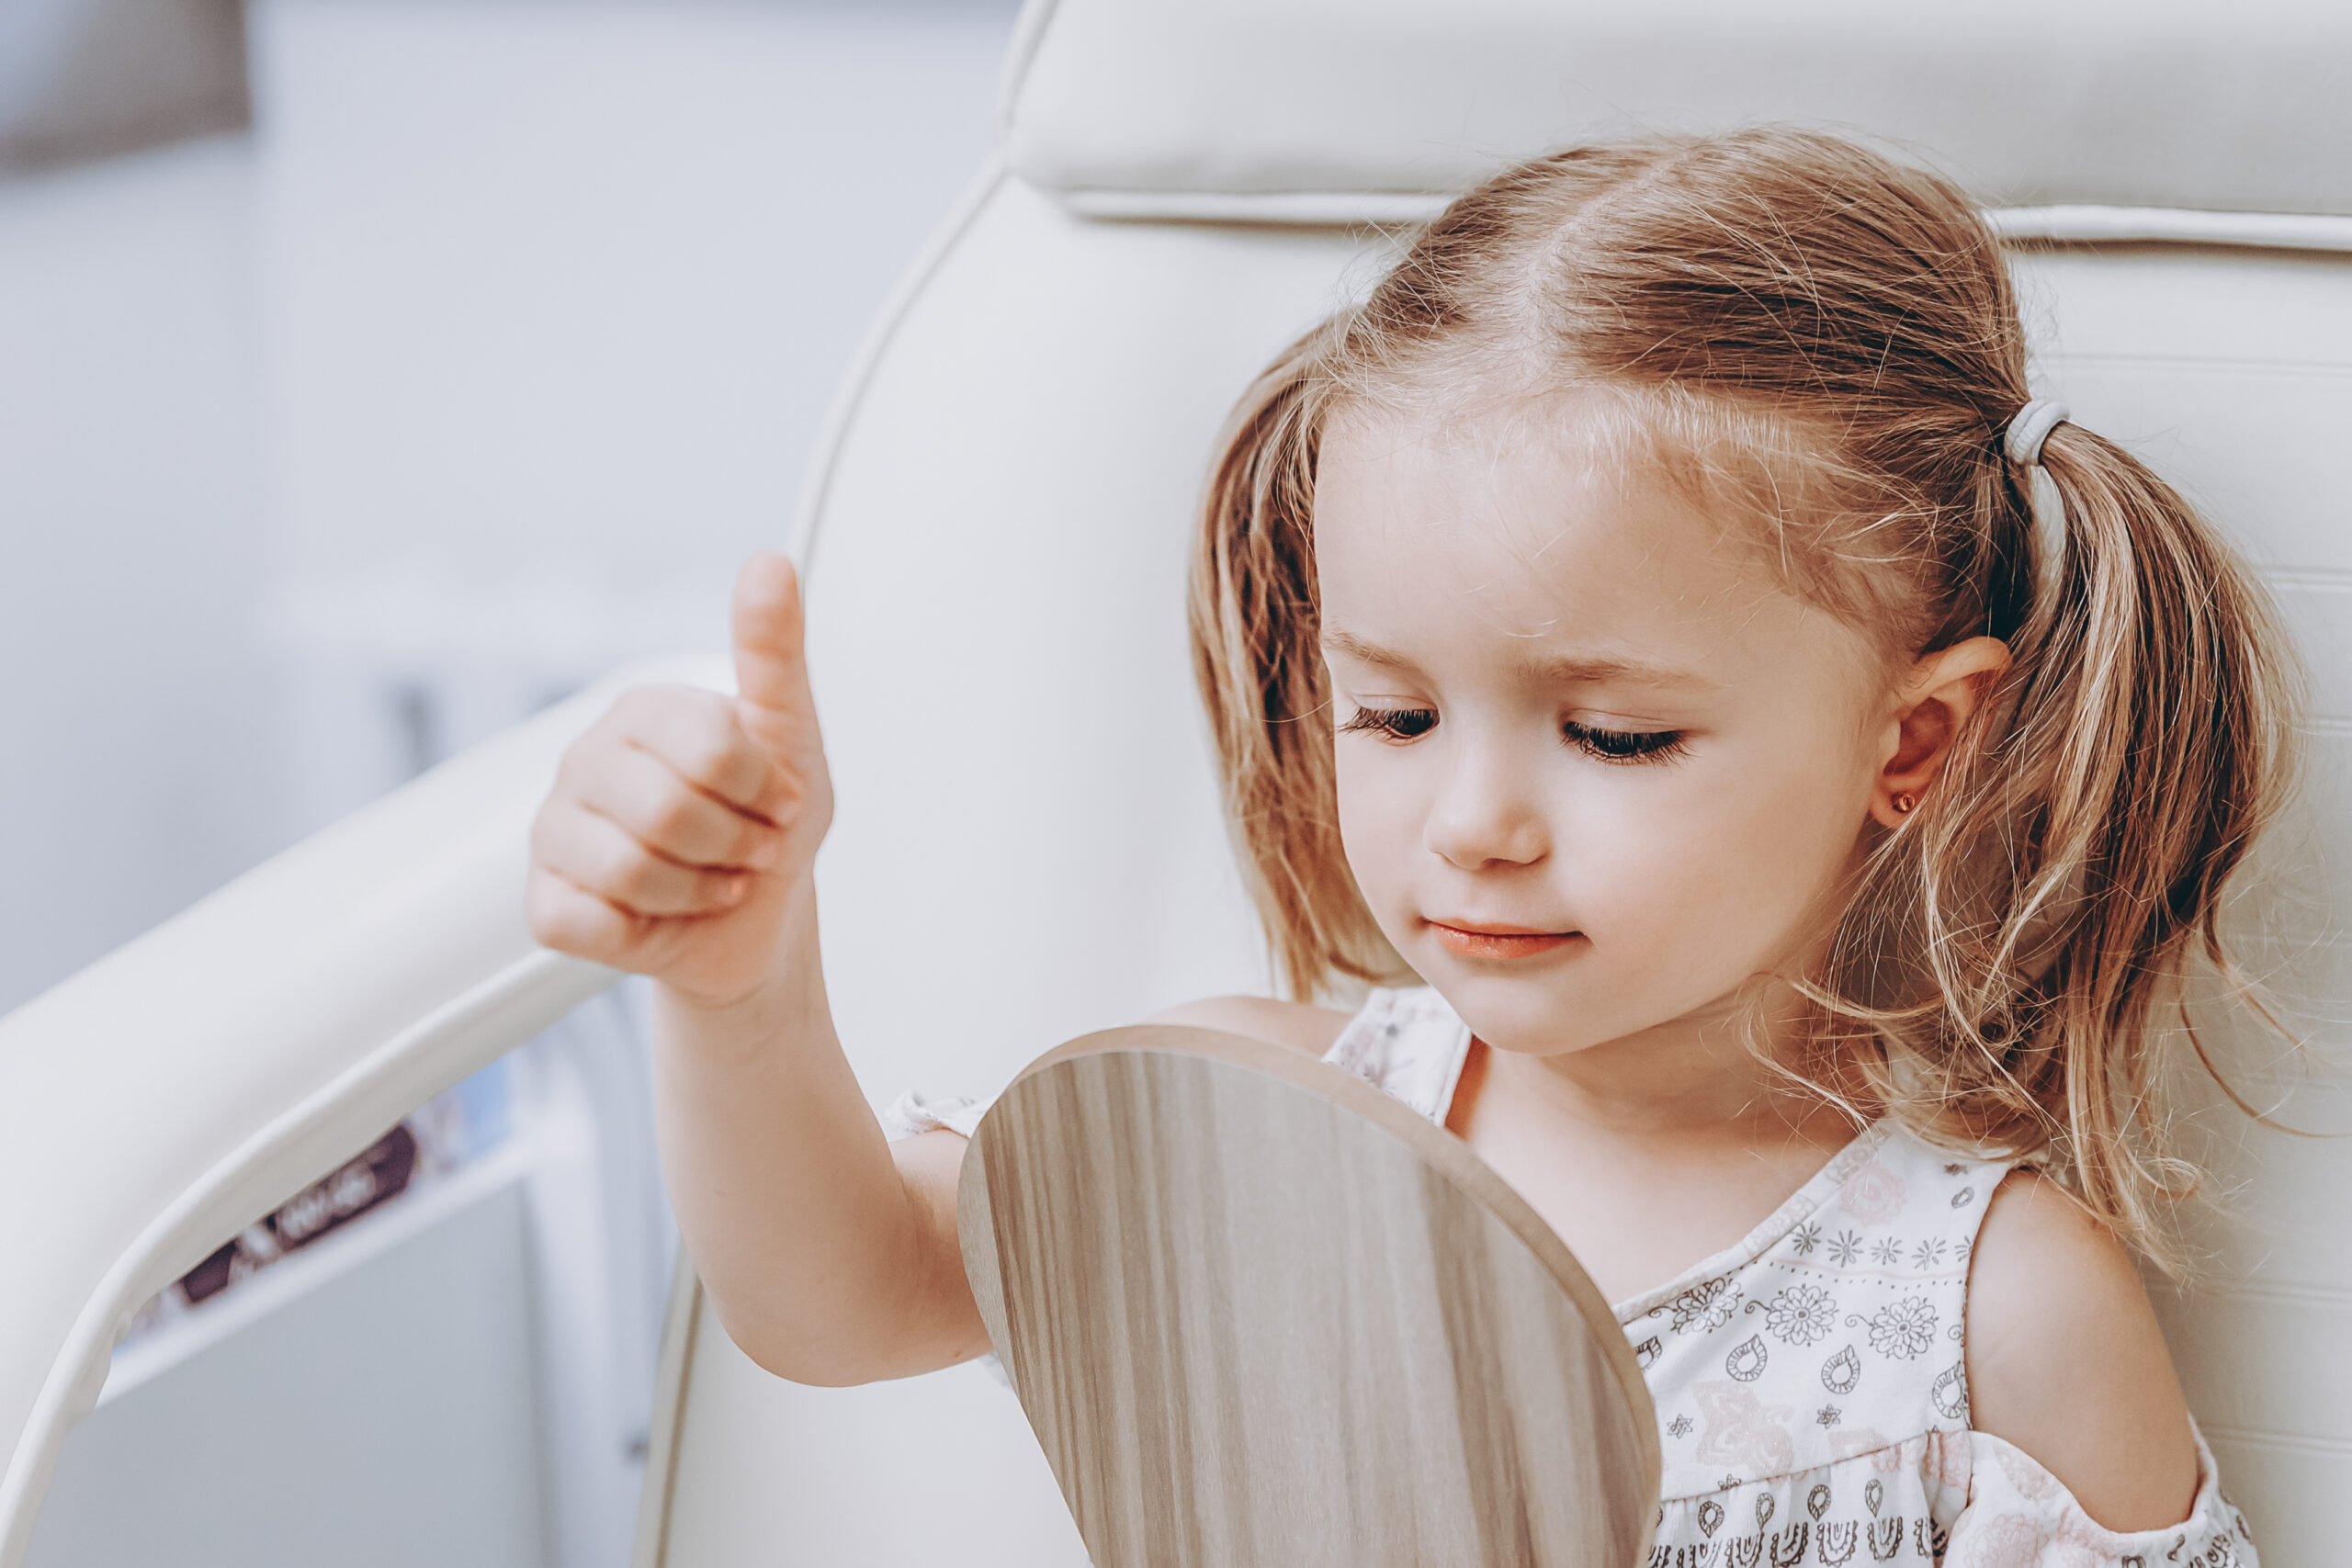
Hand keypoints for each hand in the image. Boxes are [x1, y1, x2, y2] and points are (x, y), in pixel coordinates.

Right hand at [526, 552, 833, 1005]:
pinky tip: (663, 914)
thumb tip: (768, 564)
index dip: (762, 788)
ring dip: (699, 890)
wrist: (759, 921)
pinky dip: (649, 929)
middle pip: (665, 811)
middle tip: (748, 848)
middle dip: (733, 844)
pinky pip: (591, 922)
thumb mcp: (794, 737)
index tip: (777, 800)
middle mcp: (586, 761)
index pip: (710, 747)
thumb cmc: (771, 825)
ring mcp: (554, 831)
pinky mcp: (544, 902)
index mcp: (643, 712)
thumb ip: (775, 651)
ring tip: (711, 879)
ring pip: (629, 870)